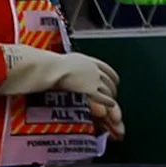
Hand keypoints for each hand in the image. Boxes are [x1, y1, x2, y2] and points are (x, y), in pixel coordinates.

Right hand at [0, 44, 124, 134]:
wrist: (50, 68)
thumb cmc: (51, 66)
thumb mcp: (66, 62)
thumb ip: (74, 66)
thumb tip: (70, 68)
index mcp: (89, 61)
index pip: (107, 69)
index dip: (112, 77)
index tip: (115, 82)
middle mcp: (94, 69)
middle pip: (110, 80)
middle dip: (113, 89)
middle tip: (113, 95)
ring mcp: (94, 79)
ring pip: (109, 90)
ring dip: (111, 97)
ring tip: (112, 103)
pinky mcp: (91, 89)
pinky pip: (104, 97)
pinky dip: (109, 102)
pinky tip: (111, 105)